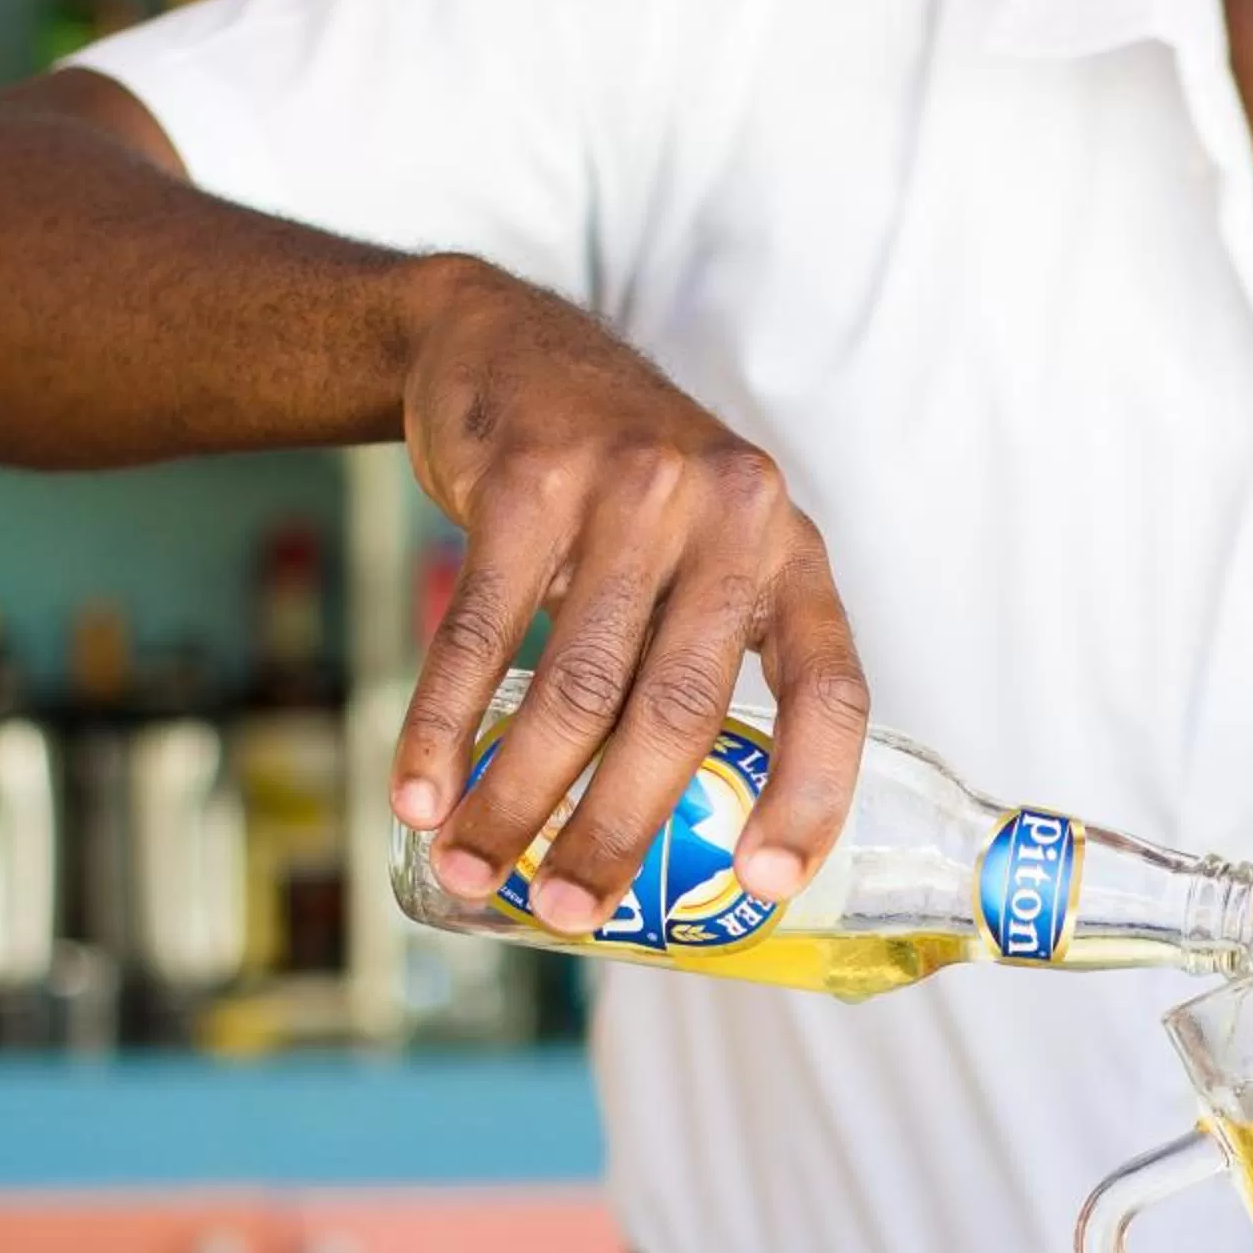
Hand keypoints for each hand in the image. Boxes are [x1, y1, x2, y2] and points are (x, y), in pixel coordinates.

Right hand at [390, 257, 870, 930]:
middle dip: (617, 830)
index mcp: (790, 556)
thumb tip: (685, 847)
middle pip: (679, 712)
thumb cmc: (621, 494)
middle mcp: (732, 517)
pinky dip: (444, 725)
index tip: (761, 882)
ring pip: (575, 686)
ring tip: (474, 866)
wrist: (505, 340)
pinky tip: (419, 791)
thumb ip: (712, 660)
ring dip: (517, 796)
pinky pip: (482, 632)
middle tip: (567, 913)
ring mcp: (633, 490)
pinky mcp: (529, 478)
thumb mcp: (706, 551)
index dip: (809, 795)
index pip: (832, 692)